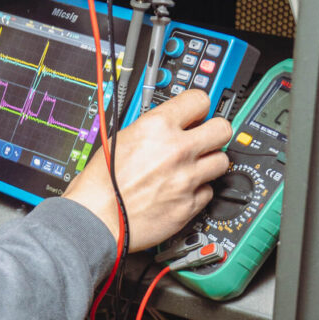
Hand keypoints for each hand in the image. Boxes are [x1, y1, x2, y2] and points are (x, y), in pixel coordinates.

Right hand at [63, 90, 231, 250]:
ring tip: (193, 168)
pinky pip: (208, 191)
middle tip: (205, 139)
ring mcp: (187, 178)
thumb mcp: (119, 139)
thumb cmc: (99, 185)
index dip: (199, 107)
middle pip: (222, 129)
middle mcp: (177, 150)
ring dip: (209, 163)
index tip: (198, 113)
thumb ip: (151, 130)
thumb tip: (167, 126)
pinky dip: (198, 191)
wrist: (95, 220)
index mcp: (157, 127)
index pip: (199, 100)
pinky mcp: (189, 205)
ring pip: (222, 161)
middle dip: (214, 133)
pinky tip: (181, 191)